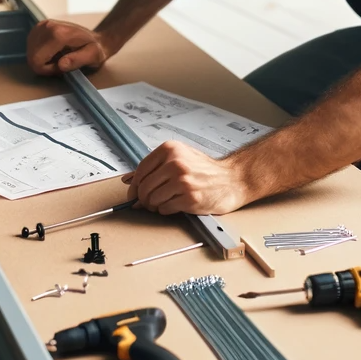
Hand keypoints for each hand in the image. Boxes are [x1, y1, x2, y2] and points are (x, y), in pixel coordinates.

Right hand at [26, 19, 112, 75]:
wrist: (96, 38)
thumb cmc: (95, 49)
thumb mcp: (93, 56)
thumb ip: (78, 60)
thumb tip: (61, 65)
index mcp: (58, 34)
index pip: (37, 60)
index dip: (47, 70)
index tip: (61, 68)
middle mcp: (47, 26)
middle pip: (31, 57)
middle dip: (44, 66)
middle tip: (61, 64)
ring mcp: (41, 25)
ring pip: (30, 52)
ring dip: (42, 59)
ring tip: (58, 57)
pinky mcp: (39, 26)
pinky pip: (31, 46)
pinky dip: (40, 52)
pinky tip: (53, 52)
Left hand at [123, 141, 253, 214]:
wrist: (232, 179)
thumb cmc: (206, 170)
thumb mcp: (180, 158)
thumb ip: (154, 167)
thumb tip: (128, 180)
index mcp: (171, 149)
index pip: (141, 169)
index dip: (135, 185)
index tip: (135, 192)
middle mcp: (175, 163)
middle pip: (144, 187)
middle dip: (144, 199)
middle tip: (149, 202)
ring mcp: (183, 181)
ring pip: (152, 199)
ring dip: (155, 206)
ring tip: (165, 202)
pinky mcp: (189, 198)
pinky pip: (165, 209)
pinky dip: (166, 210)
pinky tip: (176, 205)